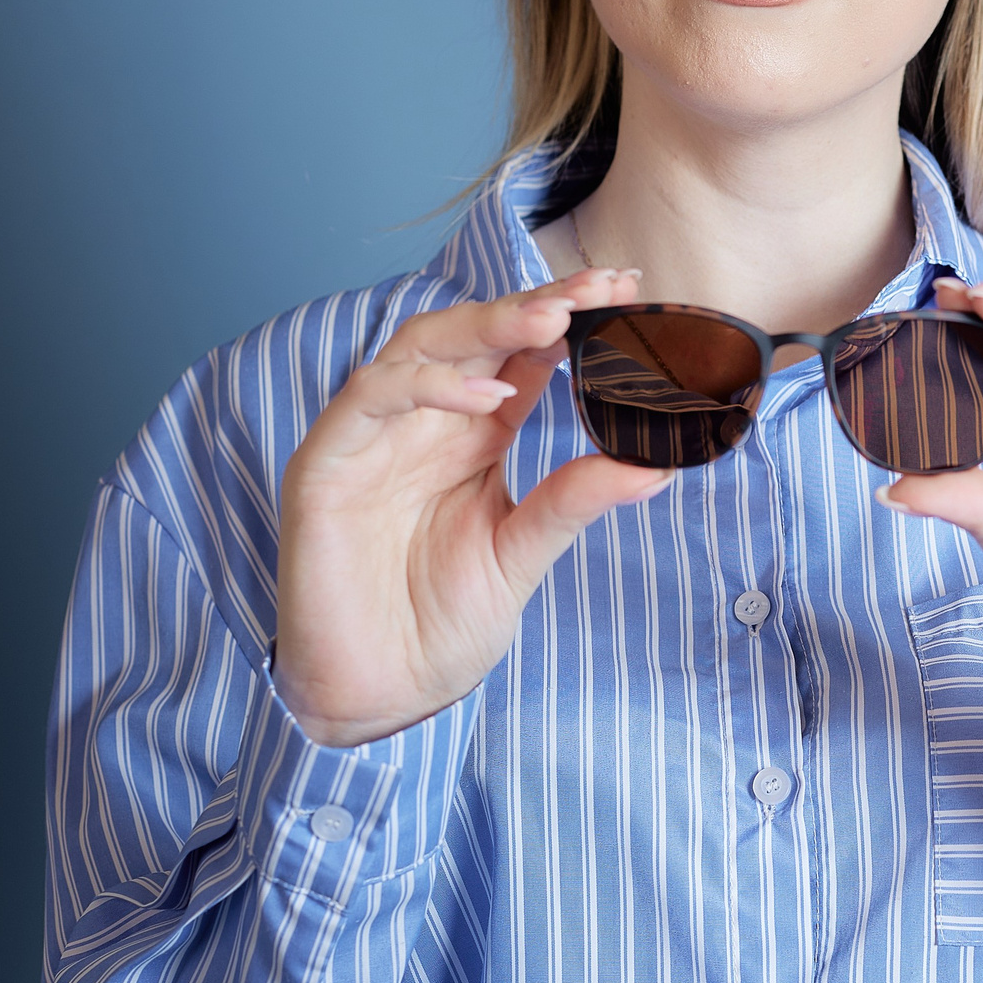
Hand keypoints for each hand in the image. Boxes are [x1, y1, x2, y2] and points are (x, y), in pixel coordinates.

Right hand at [272, 267, 674, 746]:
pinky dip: (428, 385)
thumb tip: (656, 465)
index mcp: (474, 435)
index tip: (627, 292)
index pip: (523, 355)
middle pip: (476, 334)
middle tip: (598, 289)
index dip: (568, 318)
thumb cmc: (441, 626)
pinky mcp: (326, 463)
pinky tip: (487, 394)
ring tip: (551, 320)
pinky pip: (370, 397)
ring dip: (486, 324)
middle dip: (536, 304)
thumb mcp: (522, 554)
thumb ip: (573, 502)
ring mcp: (372, 437)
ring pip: (420, 345)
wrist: (380, 694)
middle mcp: (423, 423)